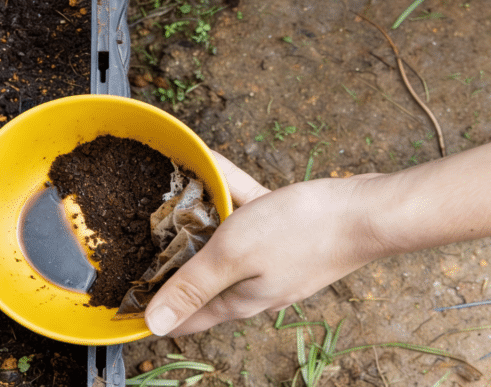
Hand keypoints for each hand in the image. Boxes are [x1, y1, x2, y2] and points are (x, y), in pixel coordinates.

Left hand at [144, 153, 380, 335]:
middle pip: (201, 274)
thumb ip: (193, 287)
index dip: (153, 311)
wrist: (367, 210)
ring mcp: (272, 258)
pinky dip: (228, 190)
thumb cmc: (302, 233)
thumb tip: (156, 325)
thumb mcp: (233, 256)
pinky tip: (212, 164)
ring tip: (170, 191)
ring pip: (222, 237)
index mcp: (238, 299)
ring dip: (198, 216)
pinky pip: (245, 210)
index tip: (123, 301)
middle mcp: (252, 284)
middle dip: (171, 258)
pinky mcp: (287, 232)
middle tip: (139, 236)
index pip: (186, 316)